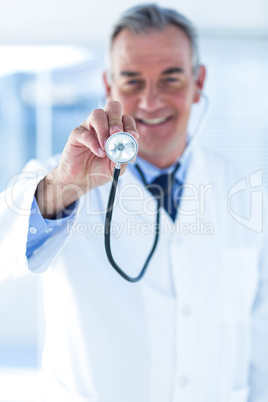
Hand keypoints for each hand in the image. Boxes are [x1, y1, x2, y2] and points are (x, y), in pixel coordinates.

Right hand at [36, 101, 138, 217]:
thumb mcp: (115, 167)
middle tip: (118, 134)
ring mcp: (89, 127)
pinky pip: (85, 133)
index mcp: (115, 129)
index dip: (130, 125)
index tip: (133, 136)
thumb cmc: (100, 169)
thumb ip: (124, 159)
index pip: (126, 119)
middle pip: (112, 108)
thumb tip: (131, 153)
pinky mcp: (76, 135)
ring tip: (107, 146)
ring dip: (104, 129)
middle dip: (117, 120)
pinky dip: (94, 143)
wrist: (82, 180)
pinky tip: (99, 152)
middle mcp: (103, 124)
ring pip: (97, 115)